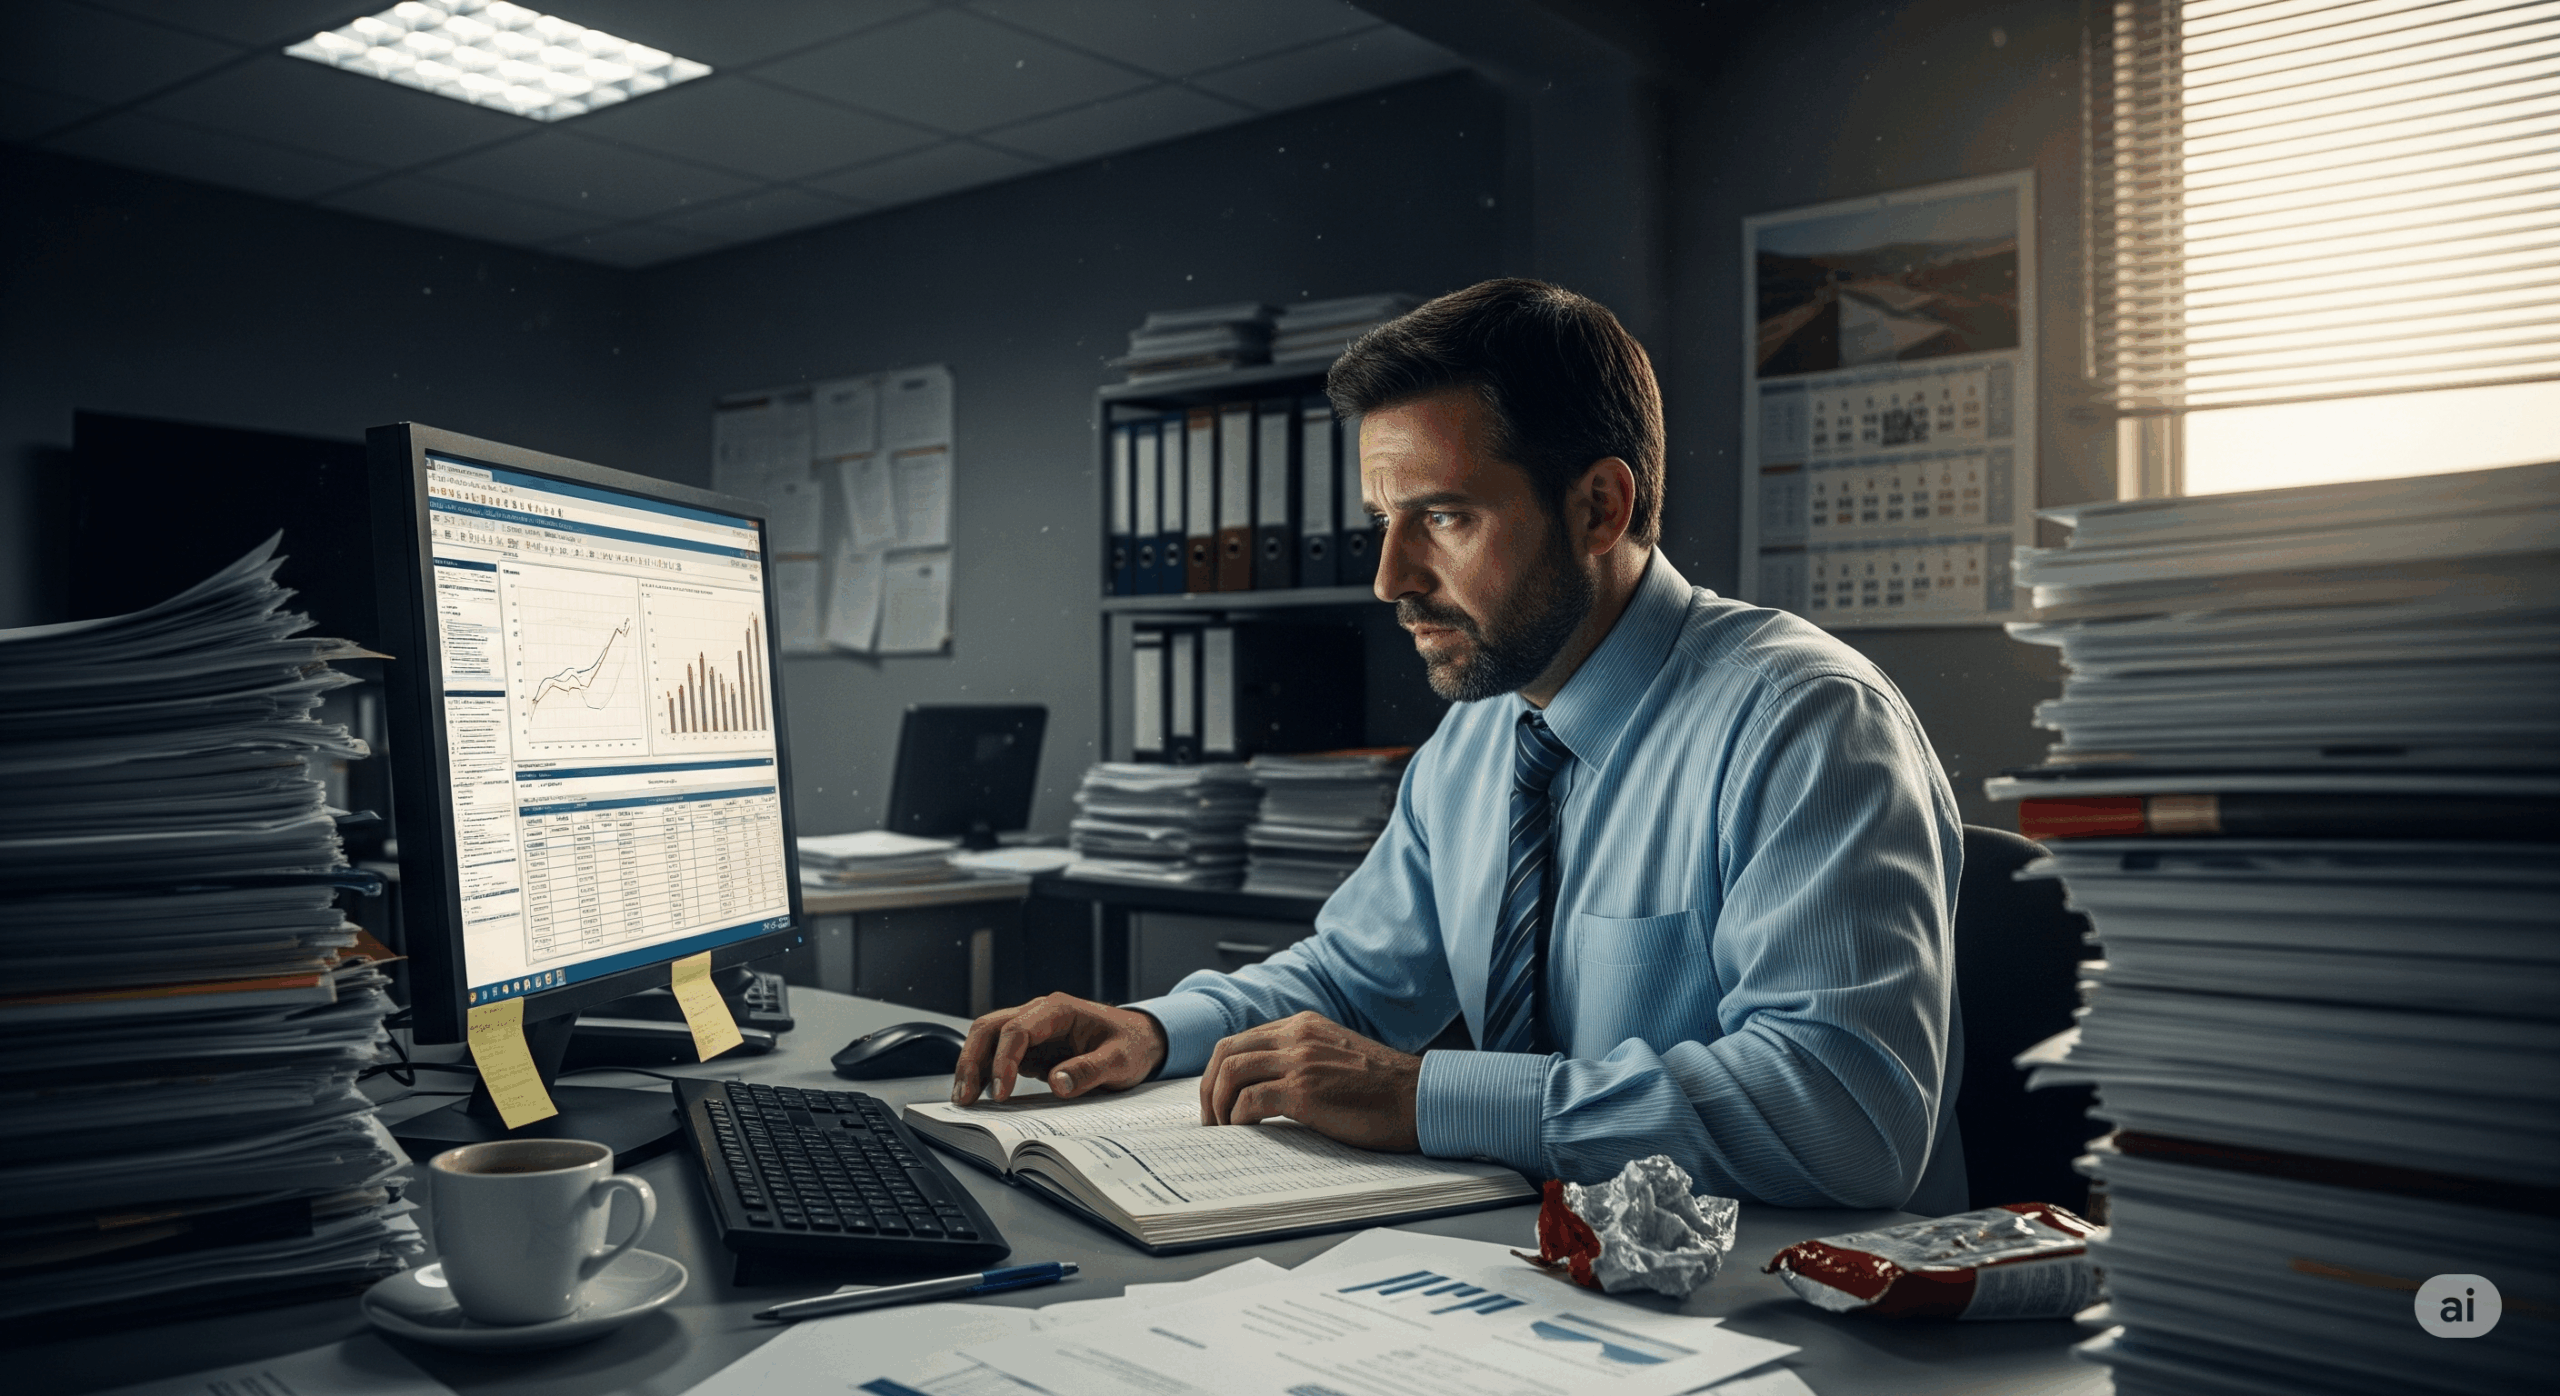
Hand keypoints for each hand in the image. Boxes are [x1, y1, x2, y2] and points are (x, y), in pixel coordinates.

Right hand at [952, 992, 1168, 1104]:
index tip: (1001, 1092)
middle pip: (990, 1028)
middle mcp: (1039, 1015)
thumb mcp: (1121, 1060)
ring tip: (964, 1099)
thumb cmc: (1133, 1044)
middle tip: (965, 1096)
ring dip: (972, 1066)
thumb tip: (1058, 1084)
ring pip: (988, 1040)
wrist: (1143, 1039)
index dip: (1003, 1061)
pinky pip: (999, 1057)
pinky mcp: (1032, 1049)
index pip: (1017, 1030)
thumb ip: (1090, 1070)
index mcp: (1059, 1010)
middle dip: (972, 1060)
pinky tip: (979, 1096)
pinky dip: (985, 1074)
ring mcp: (1033, 1031)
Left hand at [1199, 1012, 1420, 1151]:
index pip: (1241, 1041)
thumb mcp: (1336, 1056)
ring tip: (1223, 1130)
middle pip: (1226, 1052)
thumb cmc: (1384, 1089)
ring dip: (1217, 1105)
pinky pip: (1250, 1100)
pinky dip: (1238, 1118)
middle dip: (1208, 1087)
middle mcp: (1297, 1036)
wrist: (1419, 1098)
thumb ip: (1303, 1059)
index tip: (1219, 1101)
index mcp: (1303, 1025)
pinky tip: (1245, 1132)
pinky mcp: (1304, 1091)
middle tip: (1211, 1119)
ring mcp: (1300, 1061)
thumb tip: (1263, 1089)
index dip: (1219, 1072)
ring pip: (1230, 1072)